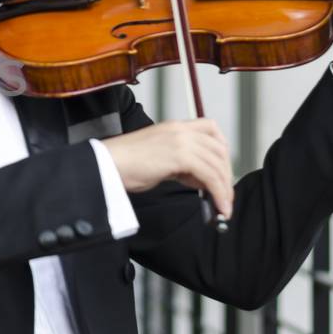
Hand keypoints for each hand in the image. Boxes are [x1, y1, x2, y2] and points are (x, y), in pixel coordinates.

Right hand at [102, 118, 233, 217]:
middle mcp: (180, 130)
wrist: (107, 164)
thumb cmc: (124, 164)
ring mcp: (181, 141)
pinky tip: (217, 205)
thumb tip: (200, 180)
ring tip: (223, 206)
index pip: (211, 130)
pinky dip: (218, 192)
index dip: (222, 151)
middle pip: (219, 149)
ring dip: (224, 188)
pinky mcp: (180, 156)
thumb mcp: (159, 159)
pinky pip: (210, 176)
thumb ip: (180, 164)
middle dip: (226, 174)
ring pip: (217, 164)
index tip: (221, 170)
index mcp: (174, 127)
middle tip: (225, 194)